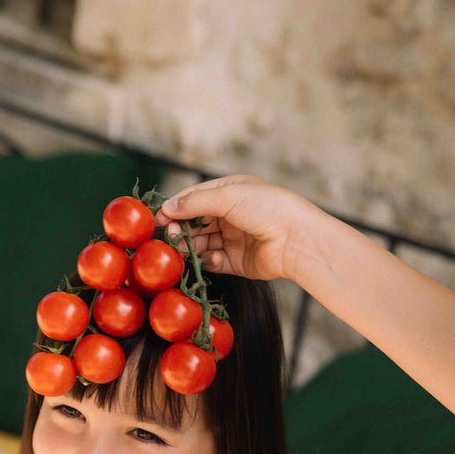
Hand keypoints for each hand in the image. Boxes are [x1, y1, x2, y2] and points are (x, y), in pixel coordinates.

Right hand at [155, 175, 322, 285]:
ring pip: (201, 242)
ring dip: (190, 245)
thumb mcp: (227, 197)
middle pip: (195, 222)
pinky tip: (211, 257)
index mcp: (230, 191)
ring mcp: (233, 238)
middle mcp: (231, 214)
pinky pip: (213, 261)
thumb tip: (167, 207)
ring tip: (182, 248)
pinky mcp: (236, 261)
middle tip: (169, 236)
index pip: (195, 197)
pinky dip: (207, 260)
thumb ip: (195, 203)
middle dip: (180, 229)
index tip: (159, 218)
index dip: (176, 207)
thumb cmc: (267, 209)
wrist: (295, 239)